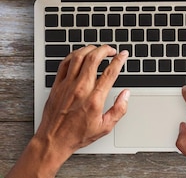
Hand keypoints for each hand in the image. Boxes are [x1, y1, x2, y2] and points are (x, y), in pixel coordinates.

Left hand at [7, 45, 128, 177]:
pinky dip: (74, 55)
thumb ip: (119, 109)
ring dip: (90, 49)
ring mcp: (67, 86)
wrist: (52, 141)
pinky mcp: (57, 86)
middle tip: (111, 50)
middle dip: (105, 50)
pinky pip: (65, 63)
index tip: (123, 55)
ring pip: (78, 57)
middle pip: (93, 59)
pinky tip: (80, 55)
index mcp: (94, 99)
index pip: (110, 72)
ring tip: (97, 50)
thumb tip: (126, 94)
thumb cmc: (77, 135)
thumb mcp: (105, 127)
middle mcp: (80, 89)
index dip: (119, 60)